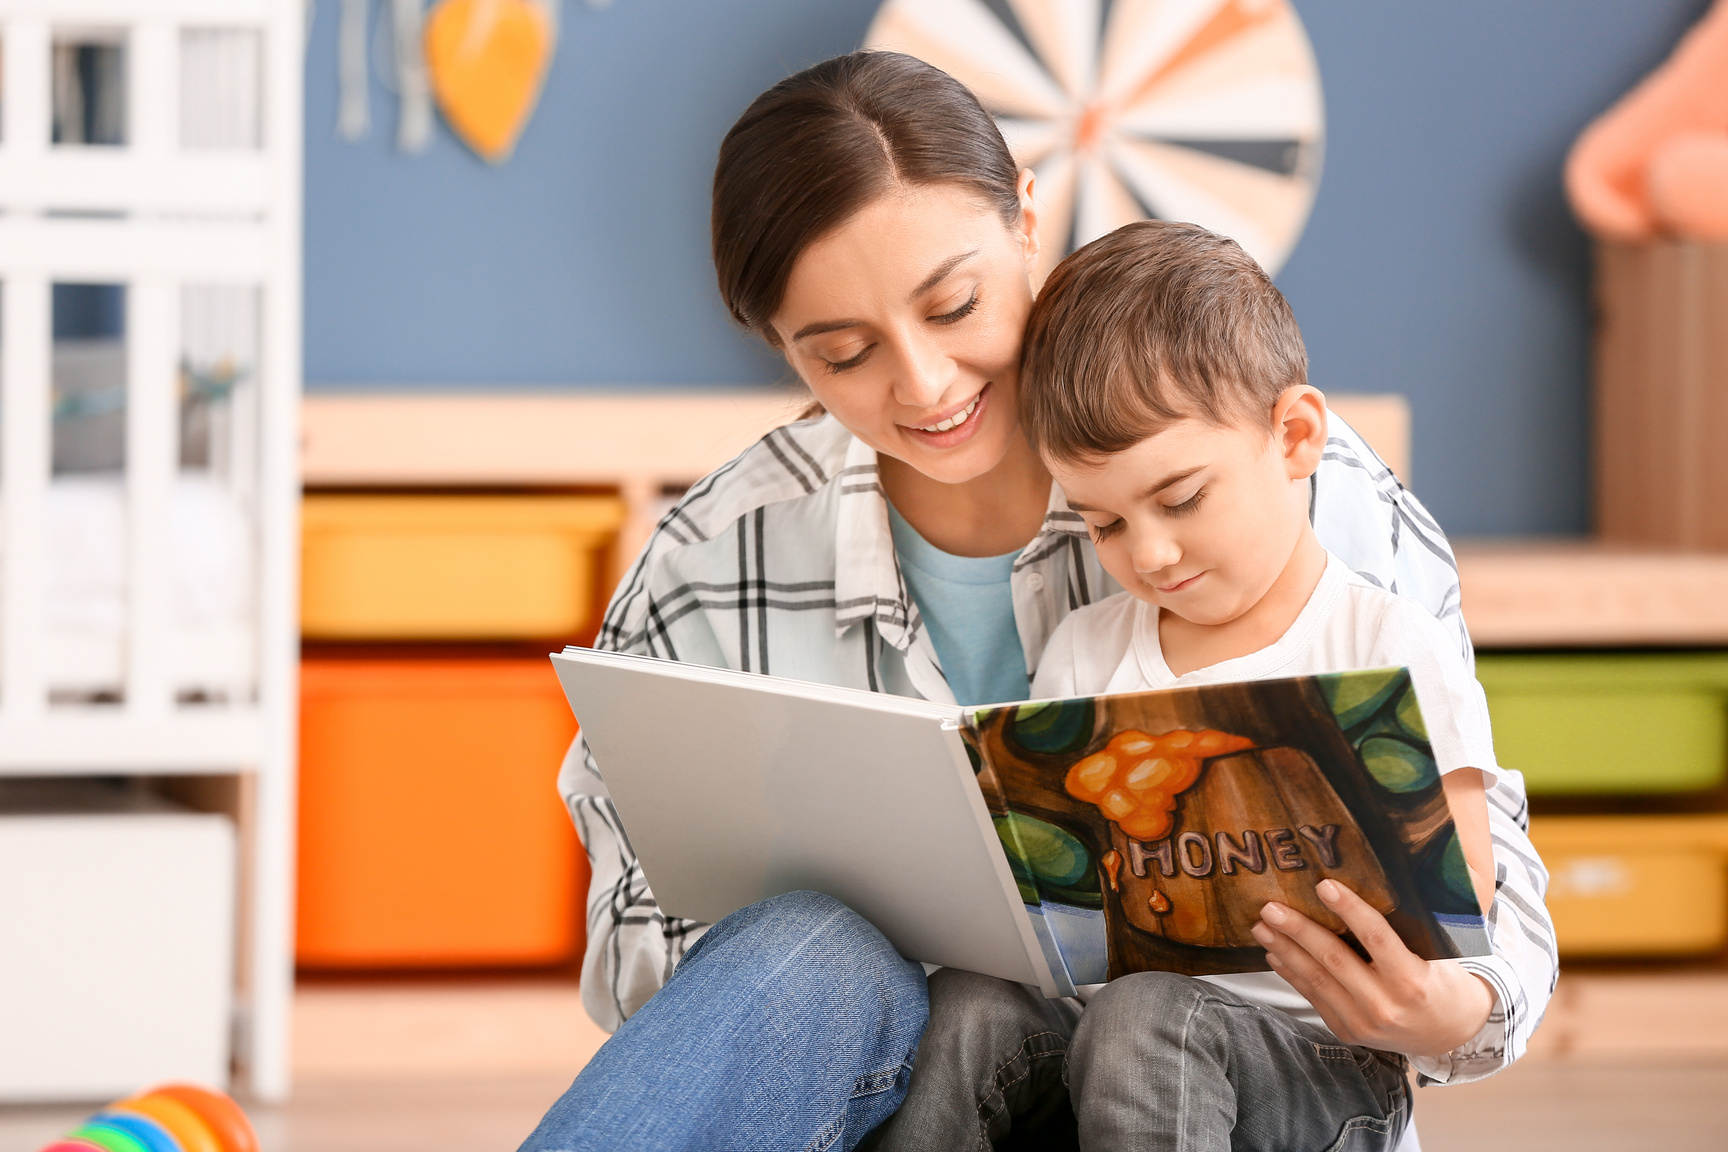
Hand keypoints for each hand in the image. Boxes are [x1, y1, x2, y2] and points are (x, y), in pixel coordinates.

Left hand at [1252, 878, 1493, 1056]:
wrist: (1447, 1035)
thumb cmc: (1441, 983)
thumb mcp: (1434, 956)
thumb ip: (1400, 932)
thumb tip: (1357, 887)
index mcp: (1413, 980)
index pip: (1376, 937)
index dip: (1349, 909)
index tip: (1323, 885)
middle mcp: (1385, 1005)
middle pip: (1334, 959)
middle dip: (1298, 930)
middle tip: (1271, 907)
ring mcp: (1363, 1023)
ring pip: (1316, 979)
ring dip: (1285, 950)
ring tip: (1262, 927)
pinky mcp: (1346, 1032)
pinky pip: (1314, 997)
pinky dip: (1292, 974)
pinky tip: (1275, 954)